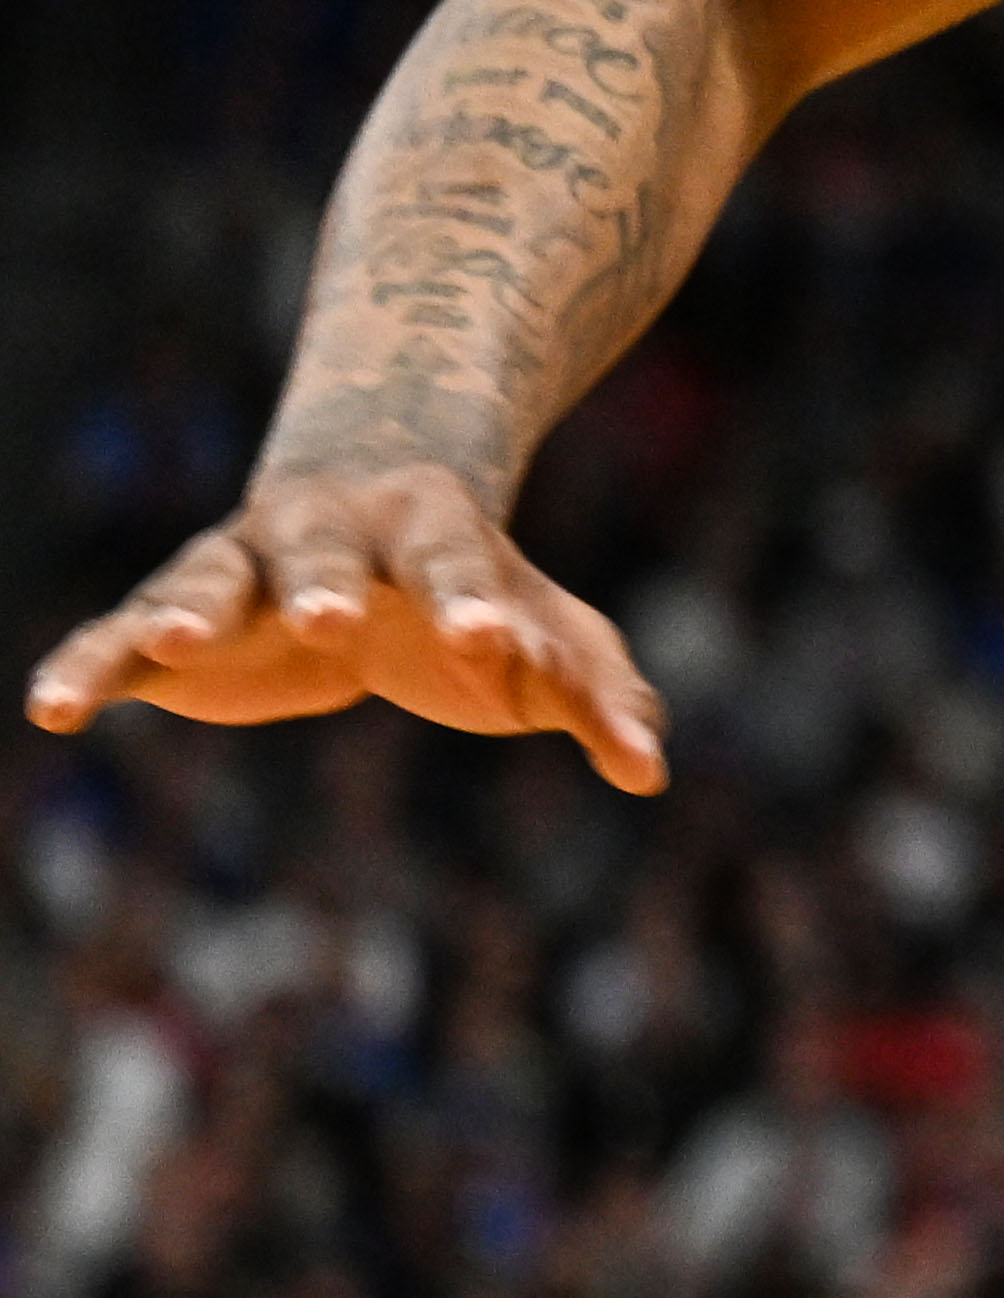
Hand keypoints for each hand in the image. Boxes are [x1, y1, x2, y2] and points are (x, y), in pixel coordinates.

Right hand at [28, 463, 667, 793]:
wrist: (382, 531)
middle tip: (332, 614)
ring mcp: (242, 573)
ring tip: (171, 643)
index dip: (472, 599)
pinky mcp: (175, 630)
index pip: (458, 560)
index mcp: (433, 529)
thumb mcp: (554, 640)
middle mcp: (326, 535)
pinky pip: (117, 643)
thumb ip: (598, 696)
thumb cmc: (485, 594)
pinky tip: (51, 709)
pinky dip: (86, 669)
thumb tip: (648, 768)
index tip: (496, 638)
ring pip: (208, 579)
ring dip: (191, 609)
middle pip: (325, 550)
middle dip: (327, 580)